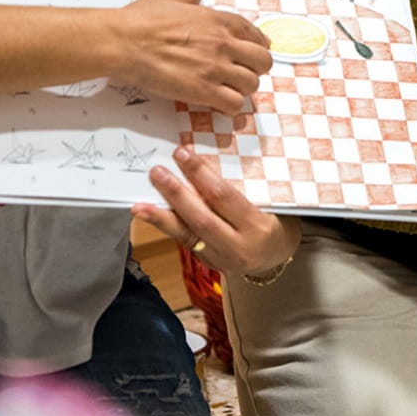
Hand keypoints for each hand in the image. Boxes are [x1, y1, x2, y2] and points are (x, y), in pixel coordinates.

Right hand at [109, 0, 271, 112]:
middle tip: (244, 71)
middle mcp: (222, 43)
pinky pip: (234, 104)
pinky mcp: (203, 91)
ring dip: (243, 88)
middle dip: (256, 68)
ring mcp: (214, 68)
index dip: (259, 45)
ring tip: (231, 89)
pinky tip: (221, 103)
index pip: (255, 33)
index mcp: (217, 20)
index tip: (256, 50)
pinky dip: (231, 107)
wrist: (123, 42)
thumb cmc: (140, 22)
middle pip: (263, 61)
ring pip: (252, 84)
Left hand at [133, 146, 299, 277]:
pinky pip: (184, 241)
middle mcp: (237, 245)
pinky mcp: (207, 262)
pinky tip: (147, 215)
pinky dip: (165, 226)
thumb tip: (203, 159)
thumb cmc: (273, 219)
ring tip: (140, 204)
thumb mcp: (268, 201)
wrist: (276, 257)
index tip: (183, 153)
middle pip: (202, 217)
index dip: (201, 174)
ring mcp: (221, 257)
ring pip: (187, 235)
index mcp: (257, 225)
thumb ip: (240, 187)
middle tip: (157, 171)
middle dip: (176, 194)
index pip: (224, 197)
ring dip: (161, 216)